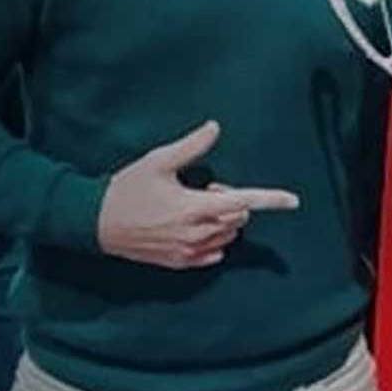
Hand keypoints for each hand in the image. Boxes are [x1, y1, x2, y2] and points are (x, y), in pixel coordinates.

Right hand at [97, 120, 299, 268]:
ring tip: (192, 207)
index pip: (244, 202)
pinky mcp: (181, 263)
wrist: (98, 224)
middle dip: (230, 201)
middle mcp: (198, 233)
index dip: (271, 199)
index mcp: (196, 207)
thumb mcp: (158, 161)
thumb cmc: (127, 189)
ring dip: (222, 221)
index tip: (293, 200)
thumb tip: (214, 128)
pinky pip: (214, 254)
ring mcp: (190, 252)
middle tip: (203, 188)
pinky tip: (189, 227)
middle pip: (238, 218)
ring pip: (227, 237)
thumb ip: (191, 146)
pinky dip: (212, 240)